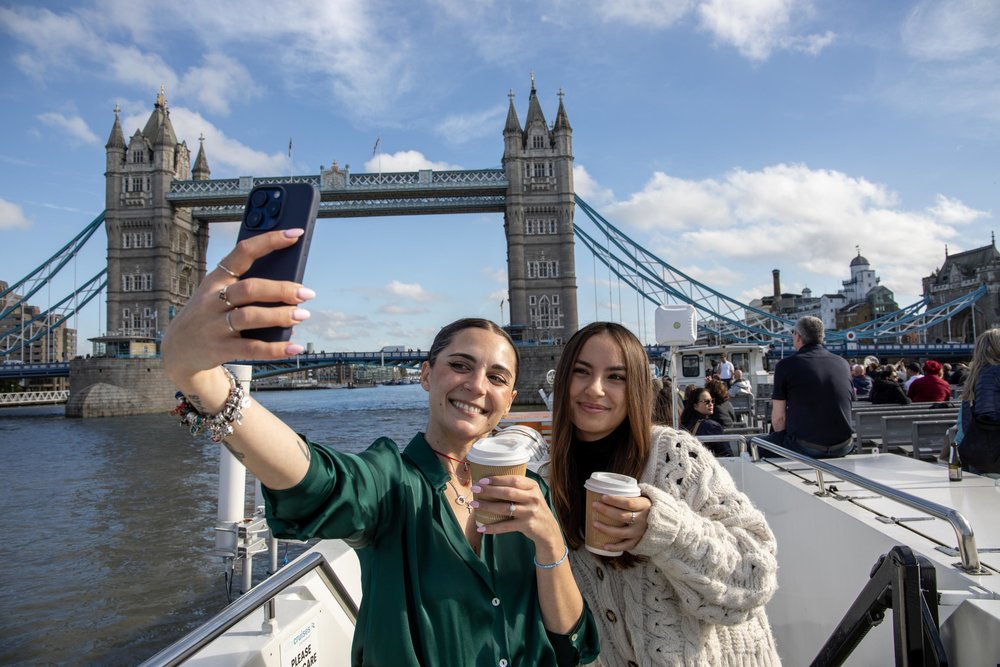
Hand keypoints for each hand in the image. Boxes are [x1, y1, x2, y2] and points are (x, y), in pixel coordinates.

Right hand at [162, 229, 314, 397]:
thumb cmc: (208, 315)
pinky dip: (275, 349)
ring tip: (302, 315)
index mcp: (216, 278)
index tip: (295, 233)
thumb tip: (291, 289)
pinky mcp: (219, 349)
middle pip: (250, 288)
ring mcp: (214, 325)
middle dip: (281, 289)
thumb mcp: (217, 294)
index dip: (269, 241)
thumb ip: (247, 287)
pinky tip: (294, 347)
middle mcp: (212, 299)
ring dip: (280, 316)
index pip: (243, 252)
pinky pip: (251, 348)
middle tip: (307, 293)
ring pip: (250, 316)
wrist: (178, 350)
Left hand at [471, 476, 563, 552]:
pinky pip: (506, 526)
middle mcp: (533, 498)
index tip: (482, 480)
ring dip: (487, 506)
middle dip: (489, 490)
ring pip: (504, 508)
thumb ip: (518, 487)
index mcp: (533, 486)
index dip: (497, 479)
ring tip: (474, 505)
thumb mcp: (531, 494)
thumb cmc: (534, 508)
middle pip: (507, 492)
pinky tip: (481, 528)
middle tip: (475, 489)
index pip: (513, 479)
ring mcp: (530, 512)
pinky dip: (492, 527)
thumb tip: (491, 482)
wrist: (548, 529)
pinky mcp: (527, 525)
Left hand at [592, 494, 651, 552]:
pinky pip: (625, 545)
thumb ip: (630, 496)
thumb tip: (608, 490)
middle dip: (606, 510)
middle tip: (594, 505)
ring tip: (594, 524)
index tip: (602, 497)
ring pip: (621, 532)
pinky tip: (604, 545)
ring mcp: (640, 532)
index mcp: (644, 505)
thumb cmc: (647, 506)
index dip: (614, 500)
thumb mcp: (643, 498)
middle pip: (621, 516)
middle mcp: (642, 519)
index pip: (628, 503)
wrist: (664, 521)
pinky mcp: (638, 541)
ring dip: (606, 528)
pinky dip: (614, 547)